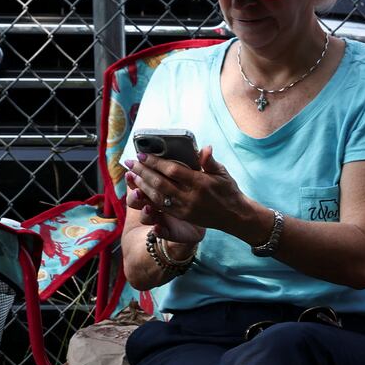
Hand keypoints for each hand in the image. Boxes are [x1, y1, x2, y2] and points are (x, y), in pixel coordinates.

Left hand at [123, 148, 251, 239]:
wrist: (235, 216)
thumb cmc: (229, 191)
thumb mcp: (223, 173)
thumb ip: (210, 161)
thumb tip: (205, 148)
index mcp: (200, 183)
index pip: (172, 170)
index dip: (155, 162)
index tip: (142, 154)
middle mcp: (191, 197)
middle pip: (160, 183)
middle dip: (142, 172)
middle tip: (129, 162)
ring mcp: (185, 208)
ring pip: (158, 197)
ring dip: (142, 185)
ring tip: (131, 175)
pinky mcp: (182, 216)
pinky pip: (161, 207)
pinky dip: (148, 198)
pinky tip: (140, 191)